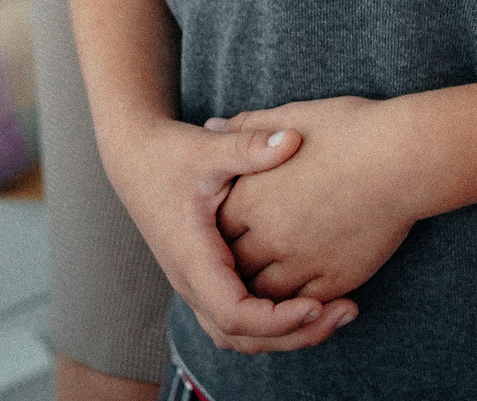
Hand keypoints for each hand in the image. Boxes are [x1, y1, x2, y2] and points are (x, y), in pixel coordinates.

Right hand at [97, 116, 359, 352]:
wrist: (134, 157)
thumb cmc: (169, 152)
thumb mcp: (208, 147)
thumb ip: (250, 146)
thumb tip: (293, 138)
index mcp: (191, 256)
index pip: (233, 313)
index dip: (277, 318)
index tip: (317, 305)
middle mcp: (191, 281)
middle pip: (241, 338)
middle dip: (293, 335)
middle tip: (342, 316)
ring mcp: (197, 285)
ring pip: (240, 336)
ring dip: (285, 335)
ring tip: (334, 317)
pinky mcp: (207, 280)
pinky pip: (239, 321)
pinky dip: (272, 324)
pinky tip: (309, 304)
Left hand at [208, 98, 423, 303]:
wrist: (403, 157)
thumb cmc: (350, 130)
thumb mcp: (290, 117)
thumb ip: (247, 128)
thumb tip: (212, 125)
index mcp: (252, 197)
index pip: (216, 227)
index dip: (220, 226)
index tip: (231, 219)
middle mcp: (271, 236)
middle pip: (236, 265)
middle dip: (237, 262)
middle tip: (245, 254)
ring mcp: (304, 261)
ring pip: (266, 293)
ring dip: (264, 287)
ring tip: (273, 273)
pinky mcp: (337, 278)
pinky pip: (305, 303)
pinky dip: (298, 301)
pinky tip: (303, 287)